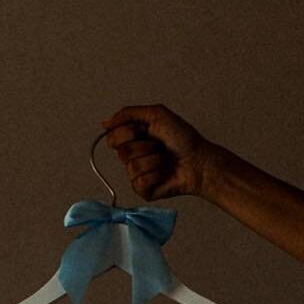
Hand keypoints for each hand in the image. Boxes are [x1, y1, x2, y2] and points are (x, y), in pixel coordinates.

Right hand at [98, 104, 219, 201]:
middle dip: (143, 145)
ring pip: (131, 167)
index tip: (145, 129)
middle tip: (158, 145)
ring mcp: (137, 174)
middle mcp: (133, 156)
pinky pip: (139, 182)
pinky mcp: (144, 190)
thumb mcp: (156, 114)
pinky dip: (155, 175)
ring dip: (153, 160)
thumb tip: (105, 123)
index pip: (112, 137)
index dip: (128, 132)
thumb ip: (128, 113)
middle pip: (121, 152)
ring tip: (165, 159)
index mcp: (133, 138)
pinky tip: (164, 173)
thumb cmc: (183, 138)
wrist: (198, 161)